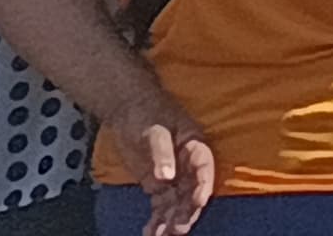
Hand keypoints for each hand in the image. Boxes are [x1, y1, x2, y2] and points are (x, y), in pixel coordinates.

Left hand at [112, 92, 216, 235]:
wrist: (129, 109)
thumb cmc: (146, 113)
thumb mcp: (153, 130)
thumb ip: (161, 153)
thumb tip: (166, 178)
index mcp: (194, 146)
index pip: (204, 168)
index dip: (203, 185)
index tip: (198, 202)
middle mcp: (188, 165)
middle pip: (191, 191)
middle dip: (186, 211)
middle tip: (178, 229)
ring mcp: (173, 176)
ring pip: (177, 202)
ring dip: (171, 220)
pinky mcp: (158, 184)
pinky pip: (161, 206)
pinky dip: (157, 220)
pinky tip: (151, 233)